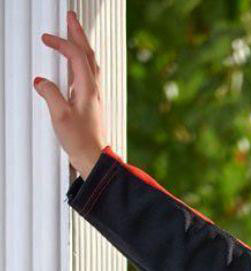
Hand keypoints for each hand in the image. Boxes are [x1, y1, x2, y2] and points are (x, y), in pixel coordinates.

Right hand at [34, 10, 105, 177]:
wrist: (95, 160)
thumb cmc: (81, 142)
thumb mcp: (60, 116)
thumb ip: (50, 94)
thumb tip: (41, 82)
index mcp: (88, 89)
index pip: (76, 56)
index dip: (62, 43)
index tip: (46, 38)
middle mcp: (95, 90)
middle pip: (88, 55)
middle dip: (78, 34)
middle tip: (70, 18)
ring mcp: (95, 97)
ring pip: (91, 64)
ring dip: (82, 46)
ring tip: (74, 35)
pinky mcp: (92, 105)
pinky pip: (89, 76)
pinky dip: (82, 62)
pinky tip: (77, 65)